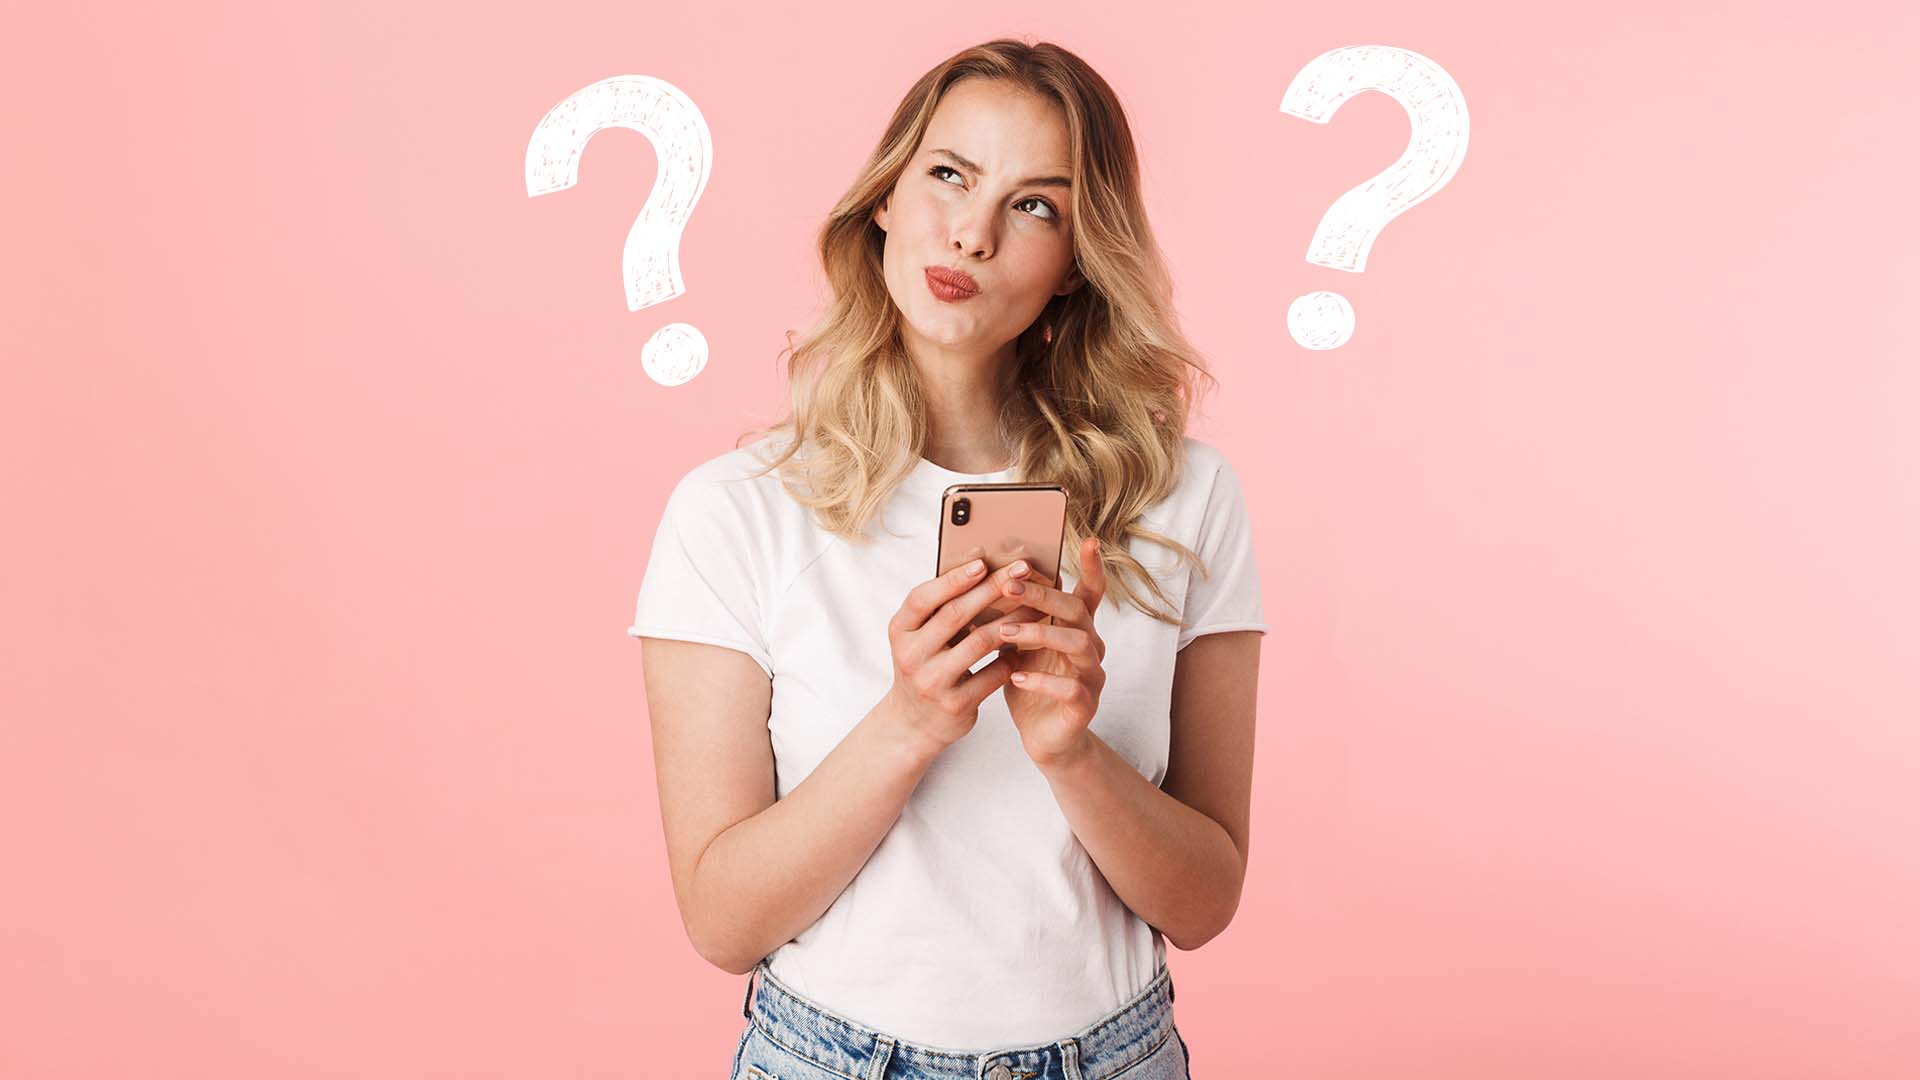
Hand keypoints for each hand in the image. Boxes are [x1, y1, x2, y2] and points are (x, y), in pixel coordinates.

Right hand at [881, 555, 1048, 758]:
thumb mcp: (919, 637)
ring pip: (981, 642)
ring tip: (1035, 608)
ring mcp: (932, 682)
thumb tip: (983, 568)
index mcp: (900, 631)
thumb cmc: (925, 665)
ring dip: (1013, 621)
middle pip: (956, 614)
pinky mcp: (956, 705)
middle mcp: (911, 655)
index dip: (952, 579)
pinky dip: (1012, 658)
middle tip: (1022, 569)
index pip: (923, 598)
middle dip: (992, 588)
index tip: (983, 562)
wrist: (914, 723)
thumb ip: (940, 609)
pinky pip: (994, 674)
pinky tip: (1025, 648)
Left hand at [993, 537, 1108, 769]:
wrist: (1043, 737)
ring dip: (1039, 633)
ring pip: (1079, 643)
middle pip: (1076, 610)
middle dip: (1042, 595)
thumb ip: (1013, 615)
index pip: (1090, 591)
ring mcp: (1091, 675)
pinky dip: (1042, 680)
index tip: (1089, 539)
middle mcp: (1090, 645)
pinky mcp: (1085, 705)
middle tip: (1007, 585)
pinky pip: (1071, 688)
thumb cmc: (1030, 682)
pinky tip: (1016, 677)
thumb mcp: (1019, 644)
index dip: (1093, 566)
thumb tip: (987, 576)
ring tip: (1004, 632)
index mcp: (1076, 627)